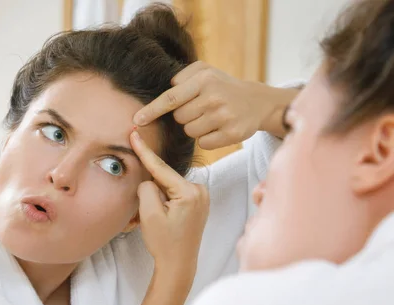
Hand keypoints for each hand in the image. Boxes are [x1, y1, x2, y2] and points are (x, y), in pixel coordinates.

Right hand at [130, 130, 208, 282]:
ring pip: (169, 186)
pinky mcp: (199, 203)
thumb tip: (150, 180)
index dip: (144, 151)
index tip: (134, 133)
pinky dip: (164, 201)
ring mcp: (202, 196)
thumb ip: (147, 188)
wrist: (179, 265)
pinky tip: (163, 218)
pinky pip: (175, 193)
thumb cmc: (164, 243)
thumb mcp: (149, 214)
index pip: (161, 168)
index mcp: (190, 192)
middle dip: (151, 190)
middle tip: (146, 215)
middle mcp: (200, 190)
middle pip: (165, 178)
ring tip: (155, 221)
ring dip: (157, 197)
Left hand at [133, 61, 297, 148]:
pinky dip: (207, 138)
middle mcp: (214, 97)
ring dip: (196, 127)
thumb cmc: (222, 86)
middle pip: (179, 118)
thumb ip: (181, 78)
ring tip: (211, 117)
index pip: (171, 97)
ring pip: (190, 132)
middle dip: (185, 116)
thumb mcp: (205, 72)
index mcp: (204, 79)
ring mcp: (224, 116)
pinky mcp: (232, 134)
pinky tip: (219, 128)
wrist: (257, 101)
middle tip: (201, 108)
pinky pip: (204, 143)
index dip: (152, 110)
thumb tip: (160, 100)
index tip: (137, 120)